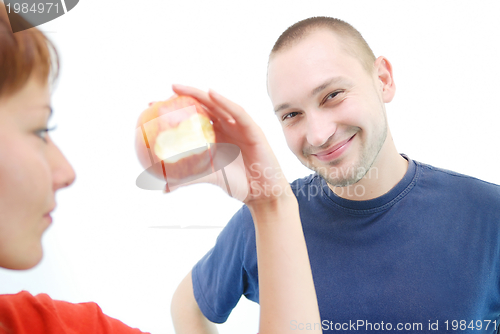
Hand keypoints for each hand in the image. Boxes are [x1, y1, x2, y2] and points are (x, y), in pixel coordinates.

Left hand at [169, 85, 291, 205]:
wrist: (262, 193)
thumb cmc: (239, 184)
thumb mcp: (210, 178)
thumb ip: (189, 179)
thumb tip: (164, 188)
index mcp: (216, 136)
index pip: (194, 117)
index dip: (176, 110)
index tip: (153, 106)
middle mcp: (227, 127)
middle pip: (205, 106)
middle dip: (185, 95)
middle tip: (166, 90)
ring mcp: (240, 126)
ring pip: (219, 104)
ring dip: (201, 94)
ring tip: (181, 88)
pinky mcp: (253, 129)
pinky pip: (238, 112)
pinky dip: (225, 102)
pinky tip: (212, 94)